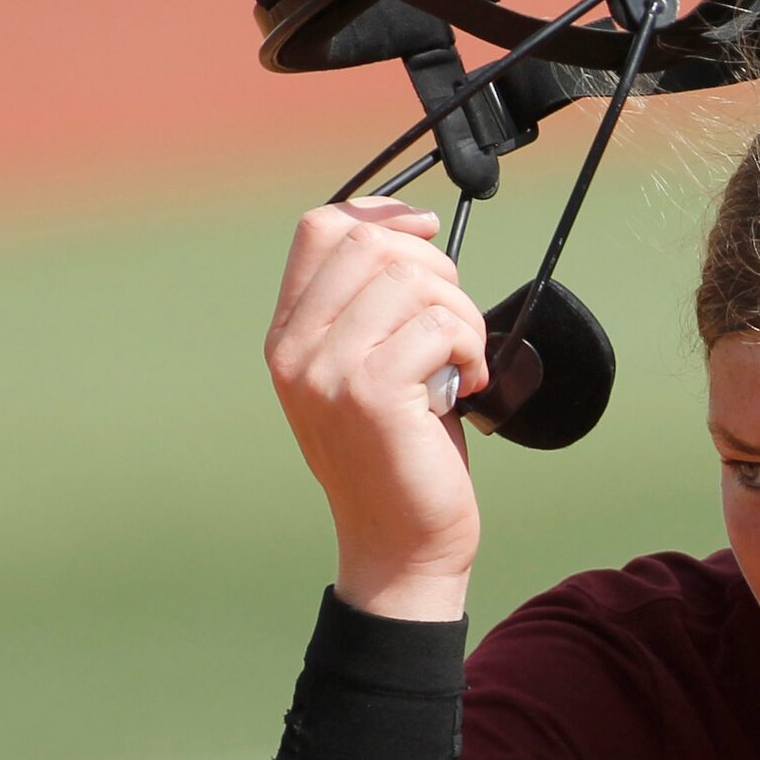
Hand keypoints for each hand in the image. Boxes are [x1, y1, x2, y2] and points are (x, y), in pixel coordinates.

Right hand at [265, 199, 493, 619]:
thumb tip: (412, 228)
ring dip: (461, 312)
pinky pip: (440, 324)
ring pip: (413, 278)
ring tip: (463, 360)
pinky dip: (471, 346)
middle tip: (454, 321)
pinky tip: (469, 385)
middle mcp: (296, 349)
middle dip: (435, 267)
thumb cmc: (400, 456)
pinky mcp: (374, 393)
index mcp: (288, 337)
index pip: (322, 228)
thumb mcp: (365, 373)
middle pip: (371, 241)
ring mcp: (329, 371)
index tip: (428, 234)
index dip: (384, 213)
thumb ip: (368, 309)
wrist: (399, 546)